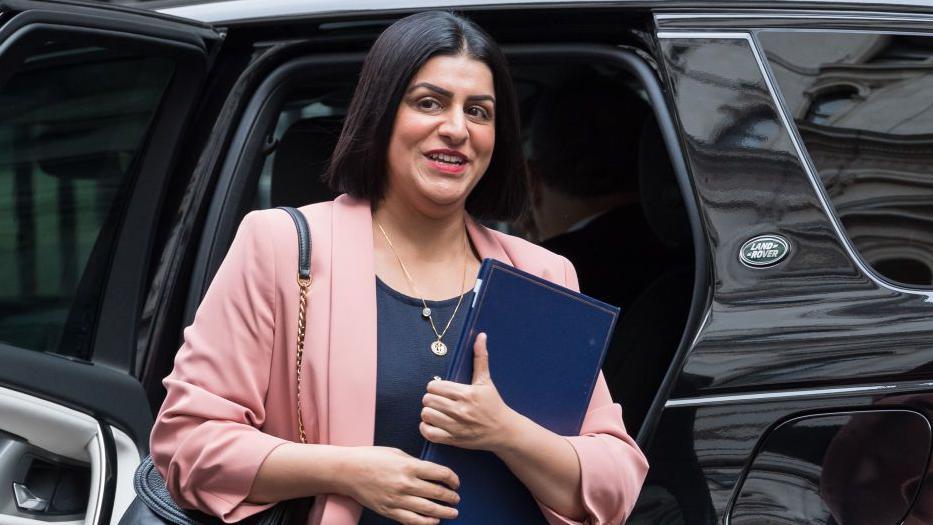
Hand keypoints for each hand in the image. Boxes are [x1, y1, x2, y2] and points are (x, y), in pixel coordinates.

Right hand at [338, 446, 459, 524]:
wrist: (347, 471)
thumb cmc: (371, 458)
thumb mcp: (397, 453)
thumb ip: (415, 463)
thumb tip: (432, 473)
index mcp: (409, 466)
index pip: (441, 474)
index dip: (453, 479)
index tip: (456, 482)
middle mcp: (406, 484)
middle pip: (438, 493)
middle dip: (451, 497)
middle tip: (456, 499)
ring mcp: (398, 499)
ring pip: (429, 510)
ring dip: (444, 512)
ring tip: (453, 513)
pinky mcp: (389, 511)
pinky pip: (412, 521)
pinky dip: (426, 523)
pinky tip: (434, 521)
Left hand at [420, 332, 521, 451]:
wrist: (504, 431)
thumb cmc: (494, 404)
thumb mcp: (486, 381)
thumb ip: (480, 358)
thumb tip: (481, 336)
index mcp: (466, 393)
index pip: (434, 387)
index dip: (434, 387)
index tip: (440, 390)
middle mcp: (460, 410)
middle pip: (428, 400)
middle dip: (430, 399)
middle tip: (438, 400)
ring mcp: (456, 426)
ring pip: (426, 415)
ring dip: (428, 413)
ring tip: (436, 411)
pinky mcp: (454, 439)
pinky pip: (429, 433)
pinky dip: (426, 428)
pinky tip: (433, 423)